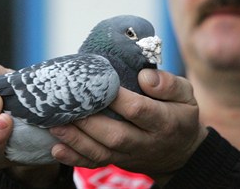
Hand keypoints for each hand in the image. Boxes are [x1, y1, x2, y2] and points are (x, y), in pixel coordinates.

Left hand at [49, 69, 207, 182]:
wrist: (181, 152)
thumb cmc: (179, 114)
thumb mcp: (186, 95)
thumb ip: (169, 84)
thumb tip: (144, 76)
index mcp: (164, 122)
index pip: (139, 110)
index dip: (119, 98)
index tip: (100, 81)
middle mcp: (145, 142)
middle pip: (115, 135)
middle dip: (89, 122)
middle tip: (67, 105)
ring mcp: (129, 156)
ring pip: (101, 152)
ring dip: (76, 139)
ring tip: (54, 124)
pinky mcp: (118, 162)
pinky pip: (95, 163)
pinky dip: (74, 158)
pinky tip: (57, 148)